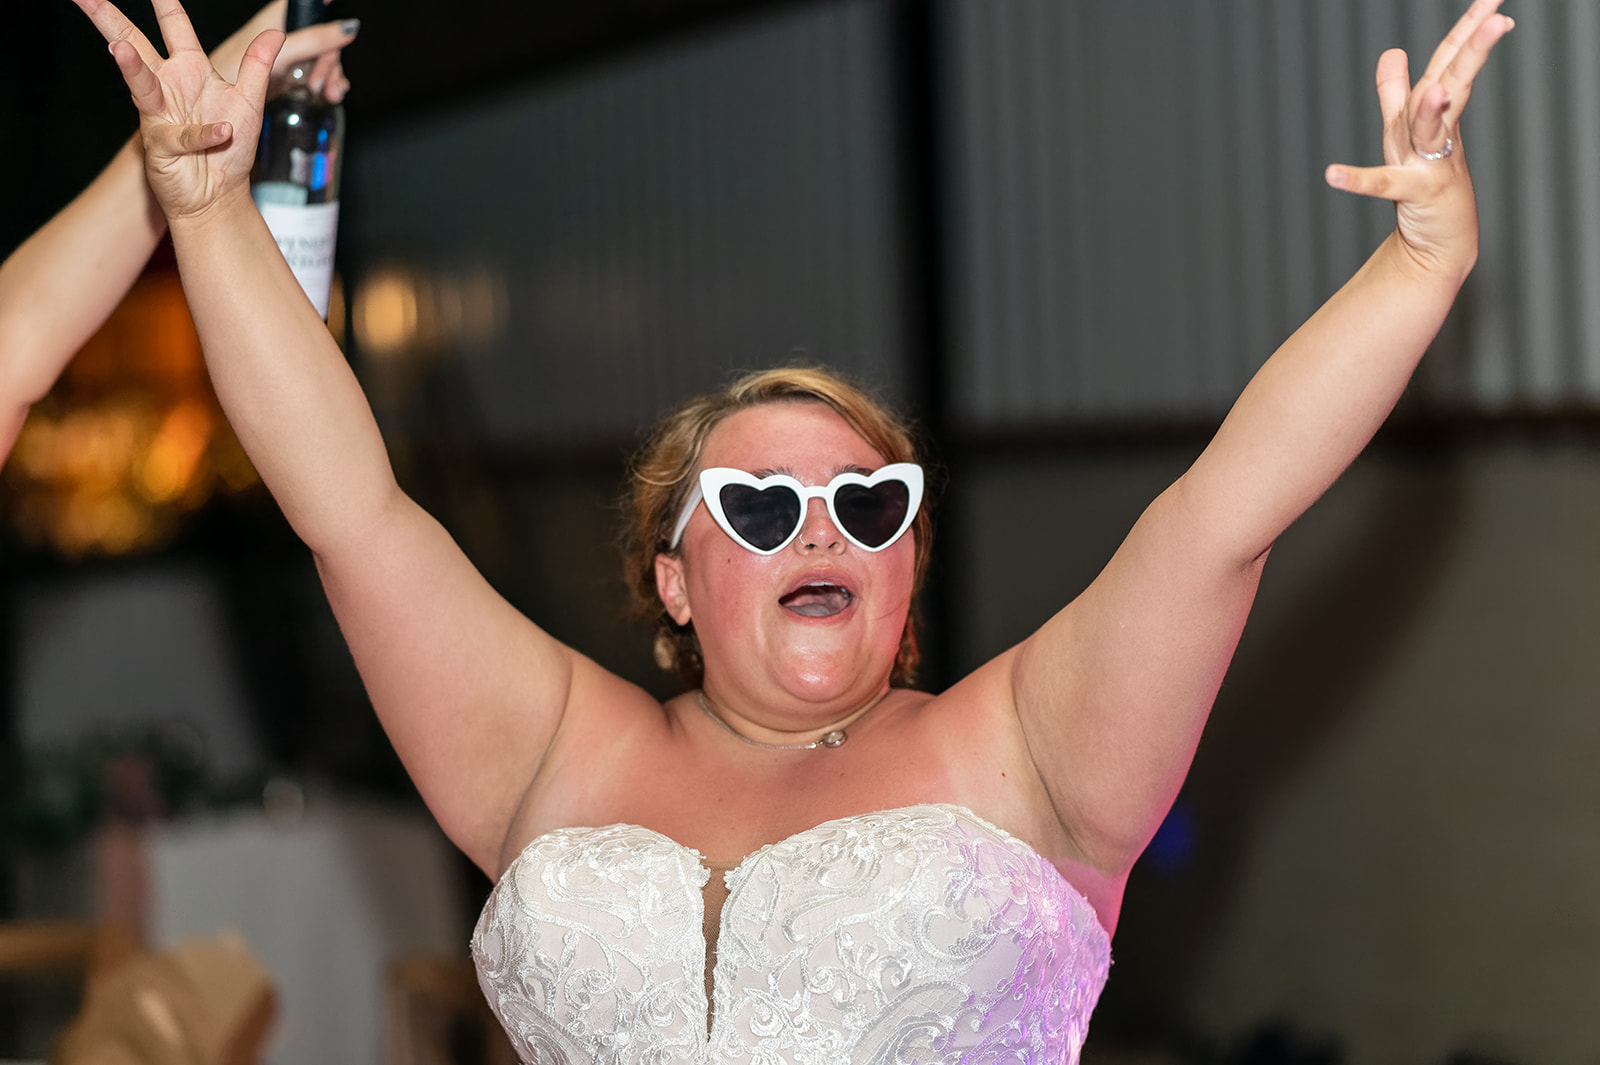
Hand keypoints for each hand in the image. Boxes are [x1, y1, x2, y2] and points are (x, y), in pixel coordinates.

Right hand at [71, 0, 282, 221]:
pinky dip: (204, 134)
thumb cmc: (230, 149)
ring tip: (118, 48)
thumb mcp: (250, 101)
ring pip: (141, 84)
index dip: (164, 3)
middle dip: (109, 19)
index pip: (174, 26)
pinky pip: (182, 136)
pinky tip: (221, 131)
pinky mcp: (163, 146)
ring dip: (131, 67)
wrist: (220, 194)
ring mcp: (160, 115)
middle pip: (134, 44)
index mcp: (189, 70)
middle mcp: (168, 86)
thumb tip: (276, 32)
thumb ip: (258, 65)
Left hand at [210, 0, 357, 102]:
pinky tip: (328, 96)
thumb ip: (314, 40)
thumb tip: (348, 28)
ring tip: (329, 94)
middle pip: (321, 36)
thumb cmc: (233, 83)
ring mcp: (288, 56)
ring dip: (332, 75)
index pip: (308, 6)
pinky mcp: (291, 77)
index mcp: (276, 19)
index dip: (322, 6)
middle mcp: (282, 34)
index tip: (337, 10)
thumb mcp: (281, 58)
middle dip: (330, 59)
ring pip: (323, 57)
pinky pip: (318, 75)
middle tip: (320, 82)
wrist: (216, 125)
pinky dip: (327, 86)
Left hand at [1324, 0, 1513, 277]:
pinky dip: (1359, 180)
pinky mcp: (1414, 195)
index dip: (1469, 29)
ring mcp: (1429, 164)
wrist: (1437, 241)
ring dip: (1431, 110)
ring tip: (1436, 93)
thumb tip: (1392, 53)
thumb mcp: (1406, 131)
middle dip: (1474, 52)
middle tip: (1499, 21)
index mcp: (1433, 112)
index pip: (1452, 61)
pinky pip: (1383, 185)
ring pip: (1429, 129)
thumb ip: (1396, 91)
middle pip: (1454, 84)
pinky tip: (1333, 174)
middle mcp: (1435, 133)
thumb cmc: (1424, 183)